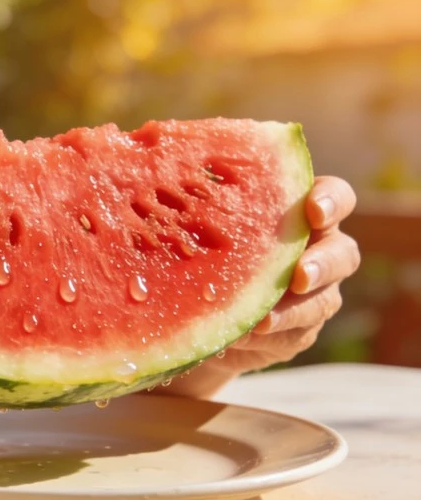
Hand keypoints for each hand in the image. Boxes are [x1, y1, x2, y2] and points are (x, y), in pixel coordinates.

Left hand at [158, 176, 360, 396]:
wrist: (195, 306)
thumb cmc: (197, 244)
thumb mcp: (197, 218)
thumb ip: (198, 195)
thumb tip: (155, 162)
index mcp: (298, 212)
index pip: (334, 198)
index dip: (330, 201)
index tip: (312, 210)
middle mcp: (315, 250)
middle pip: (344, 253)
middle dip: (324, 263)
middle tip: (299, 274)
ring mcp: (313, 294)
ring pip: (325, 300)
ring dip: (296, 310)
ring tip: (265, 320)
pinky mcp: (299, 331)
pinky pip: (297, 335)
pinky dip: (272, 336)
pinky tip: (242, 336)